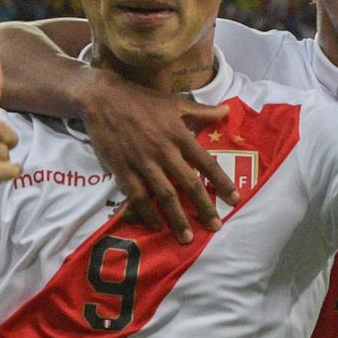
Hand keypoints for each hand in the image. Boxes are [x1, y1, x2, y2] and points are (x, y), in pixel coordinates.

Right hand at [79, 70, 237, 243]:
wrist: (103, 99)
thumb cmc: (142, 100)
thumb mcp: (175, 102)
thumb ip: (202, 111)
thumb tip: (227, 110)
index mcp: (179, 135)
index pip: (206, 163)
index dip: (221, 182)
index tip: (234, 199)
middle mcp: (164, 151)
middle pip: (189, 184)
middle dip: (204, 208)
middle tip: (215, 227)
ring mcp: (143, 162)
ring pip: (165, 195)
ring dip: (177, 218)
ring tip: (187, 237)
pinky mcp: (123, 170)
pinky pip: (138, 197)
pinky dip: (147, 213)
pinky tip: (156, 226)